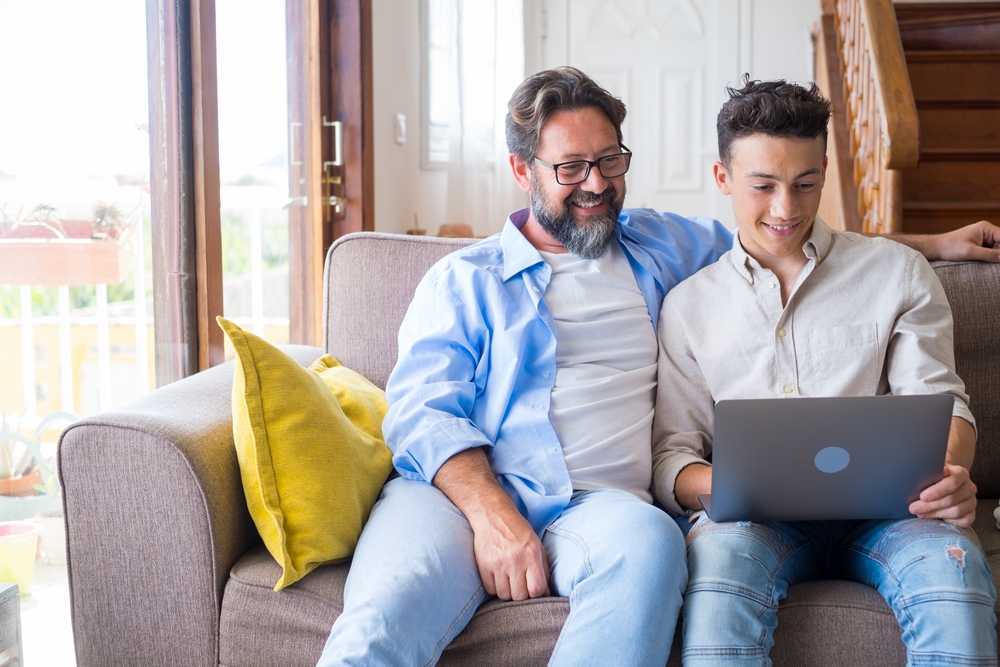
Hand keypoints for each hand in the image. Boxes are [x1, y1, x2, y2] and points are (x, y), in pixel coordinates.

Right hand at [431, 448, 549, 600]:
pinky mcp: (484, 566)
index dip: (537, 594)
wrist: (493, 515)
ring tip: (509, 580)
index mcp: (531, 555)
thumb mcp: (537, 546)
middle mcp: (515, 561)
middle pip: (519, 596)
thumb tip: (546, 593)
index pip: (537, 589)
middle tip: (521, 585)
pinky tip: (499, 577)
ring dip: (508, 592)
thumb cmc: (518, 531)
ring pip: (504, 595)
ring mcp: (497, 564)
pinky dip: (495, 588)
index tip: (534, 590)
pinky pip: (491, 589)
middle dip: (522, 594)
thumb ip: (544, 569)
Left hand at [909, 464, 976, 527]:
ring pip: (956, 511)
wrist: (945, 483)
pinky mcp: (972, 514)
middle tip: (914, 508)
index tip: (922, 496)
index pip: (952, 483)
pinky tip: (936, 519)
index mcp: (961, 474)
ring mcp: (972, 502)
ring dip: (935, 514)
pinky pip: (963, 521)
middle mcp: (969, 487)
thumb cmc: (935, 477)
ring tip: (920, 514)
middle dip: (930, 505)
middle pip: (951, 499)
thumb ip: (929, 473)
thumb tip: (919, 476)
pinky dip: (948, 521)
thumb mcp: (932, 471)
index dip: (937, 491)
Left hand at [931, 220, 999, 262]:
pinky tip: (985, 262)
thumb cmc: (950, 247)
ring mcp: (983, 238)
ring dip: (994, 256)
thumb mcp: (970, 252)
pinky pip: (990, 251)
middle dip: (998, 253)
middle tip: (993, 262)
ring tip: (986, 262)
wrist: (936, 248)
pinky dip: (989, 257)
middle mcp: (986, 231)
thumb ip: (988, 254)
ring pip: (997, 248)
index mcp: (986, 228)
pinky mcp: (979, 244)